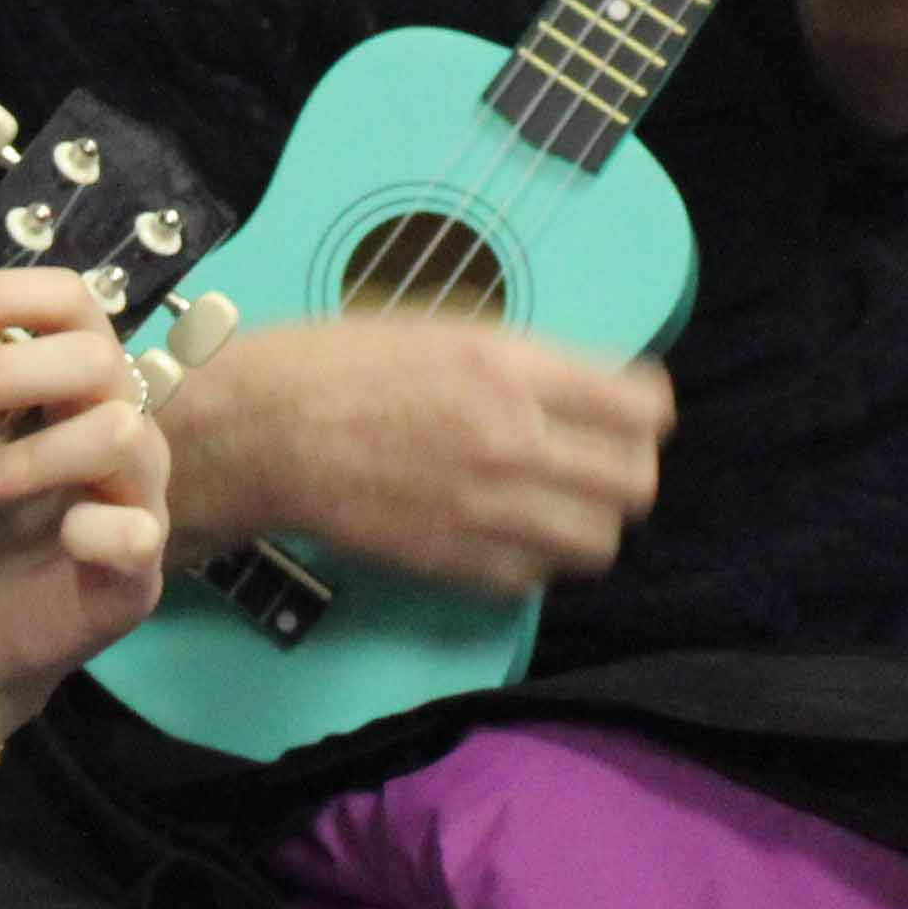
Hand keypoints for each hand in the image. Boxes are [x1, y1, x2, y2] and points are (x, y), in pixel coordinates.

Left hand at [0, 252, 167, 732]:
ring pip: (121, 435)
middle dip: (0, 371)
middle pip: (95, 357)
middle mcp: (118, 424)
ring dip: (27, 454)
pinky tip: (53, 533)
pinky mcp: (132, 573)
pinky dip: (96, 528)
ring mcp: (136, 498)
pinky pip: (139, 534)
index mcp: (73, 377)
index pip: (68, 298)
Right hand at [163, 311, 668, 598]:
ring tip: (556, 504)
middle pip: (635, 482)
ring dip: (588, 522)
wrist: (261, 431)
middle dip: (627, 471)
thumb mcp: (442, 329)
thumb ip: (524, 362)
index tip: (631, 413)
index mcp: (508, 368)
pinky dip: (532, 561)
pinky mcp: (455, 562)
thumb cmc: (338, 364)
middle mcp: (510, 440)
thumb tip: (594, 386)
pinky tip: (504, 532)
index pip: (641, 406)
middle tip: (599, 462)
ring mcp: (485, 509)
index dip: (646, 411)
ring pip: (598, 541)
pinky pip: (535, 578)